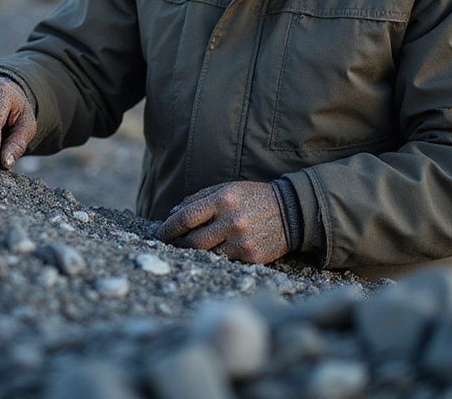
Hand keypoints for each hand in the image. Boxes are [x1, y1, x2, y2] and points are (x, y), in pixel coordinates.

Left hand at [157, 181, 288, 263]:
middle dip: (177, 244)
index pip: (186, 217)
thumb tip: (173, 214)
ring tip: (187, 249)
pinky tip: (211, 253)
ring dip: (193, 253)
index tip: (160, 233)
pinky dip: (214, 258)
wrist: (291, 212)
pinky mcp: (251, 258)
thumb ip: (199, 199)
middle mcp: (232, 221)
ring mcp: (242, 241)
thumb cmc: (253, 198)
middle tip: (170, 244)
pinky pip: (223, 262)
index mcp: (223, 200)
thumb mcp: (227, 189)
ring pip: (206, 254)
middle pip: (192, 241)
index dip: (168, 228)